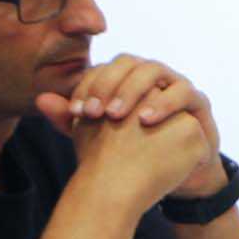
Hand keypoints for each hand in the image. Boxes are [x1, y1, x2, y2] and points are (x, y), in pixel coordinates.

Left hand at [42, 54, 228, 201]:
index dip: (86, 86)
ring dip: (134, 90)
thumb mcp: (99, 138)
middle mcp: (150, 76)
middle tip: (94, 112)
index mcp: (126, 79)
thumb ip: (72, 120)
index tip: (73, 112)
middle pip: (127, 63)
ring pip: (155, 69)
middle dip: (108, 85)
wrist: (176, 175)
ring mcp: (175, 84)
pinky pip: (183, 92)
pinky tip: (146, 120)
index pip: (103, 69)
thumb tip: (40, 100)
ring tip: (118, 115)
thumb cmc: (136, 152)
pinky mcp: (198, 101)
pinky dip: (165, 102)